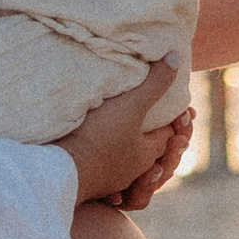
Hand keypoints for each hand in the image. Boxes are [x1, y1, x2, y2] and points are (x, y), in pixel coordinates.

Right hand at [59, 63, 182, 206]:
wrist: (61, 169)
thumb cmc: (99, 137)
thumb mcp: (131, 106)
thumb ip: (154, 84)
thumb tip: (176, 58)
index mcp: (147, 154)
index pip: (169, 134)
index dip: (175, 119)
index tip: (177, 105)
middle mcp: (132, 170)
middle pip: (150, 150)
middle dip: (154, 134)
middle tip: (155, 117)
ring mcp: (109, 178)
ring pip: (126, 160)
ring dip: (128, 146)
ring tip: (125, 129)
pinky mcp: (87, 180)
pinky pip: (103, 167)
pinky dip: (106, 155)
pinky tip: (96, 144)